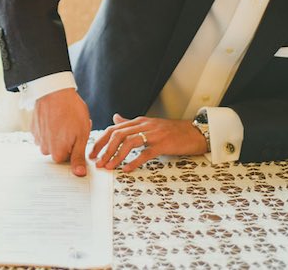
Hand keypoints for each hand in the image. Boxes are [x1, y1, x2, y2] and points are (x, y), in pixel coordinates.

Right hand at [32, 88, 91, 176]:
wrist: (54, 91)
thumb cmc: (71, 111)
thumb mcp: (82, 135)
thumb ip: (78, 156)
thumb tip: (79, 174)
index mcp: (57, 153)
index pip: (68, 160)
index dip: (76, 148)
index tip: (79, 136)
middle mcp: (44, 149)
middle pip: (58, 151)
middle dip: (66, 142)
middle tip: (74, 127)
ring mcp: (37, 138)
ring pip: (51, 142)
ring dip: (57, 135)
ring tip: (65, 120)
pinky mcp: (33, 128)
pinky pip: (43, 133)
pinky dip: (49, 127)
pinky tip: (56, 117)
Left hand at [90, 114, 206, 171]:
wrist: (194, 132)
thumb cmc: (171, 131)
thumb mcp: (149, 124)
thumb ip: (131, 123)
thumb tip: (115, 118)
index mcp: (138, 121)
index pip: (113, 129)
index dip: (101, 141)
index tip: (93, 153)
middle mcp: (144, 125)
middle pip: (118, 135)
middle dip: (105, 149)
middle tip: (97, 163)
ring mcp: (154, 134)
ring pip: (128, 142)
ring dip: (116, 156)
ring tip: (109, 167)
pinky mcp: (163, 144)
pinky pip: (145, 153)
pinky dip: (134, 161)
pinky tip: (127, 169)